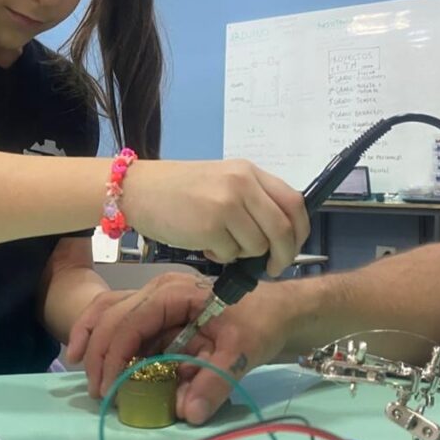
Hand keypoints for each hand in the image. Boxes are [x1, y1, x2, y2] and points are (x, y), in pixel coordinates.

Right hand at [67, 273, 293, 424]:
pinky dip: (102, 335)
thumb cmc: (260, 324)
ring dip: (91, 340)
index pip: (130, 322)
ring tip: (78, 368)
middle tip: (98, 393)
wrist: (279, 310)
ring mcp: (155, 299)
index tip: (109, 390)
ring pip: (108, 312)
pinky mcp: (157, 313)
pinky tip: (86, 353)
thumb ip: (215, 382)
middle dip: (99, 355)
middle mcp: (157, 291)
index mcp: (174, 294)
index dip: (114, 356)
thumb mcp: (243, 352)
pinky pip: (120, 319)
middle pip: (112, 317)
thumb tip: (187, 413)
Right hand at [123, 159, 308, 277]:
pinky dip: (220, 257)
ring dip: (243, 254)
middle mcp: (242, 184)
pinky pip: (230, 255)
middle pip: (283, 228)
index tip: (293, 247)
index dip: (300, 230)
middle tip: (273, 267)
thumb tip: (279, 235)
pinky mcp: (209, 226)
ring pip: (257, 246)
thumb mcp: (222, 182)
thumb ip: (252, 200)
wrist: (138, 190)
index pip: (294, 202)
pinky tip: (204, 244)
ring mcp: (226, 205)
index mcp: (248, 172)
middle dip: (283, 255)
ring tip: (220, 243)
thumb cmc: (178, 190)